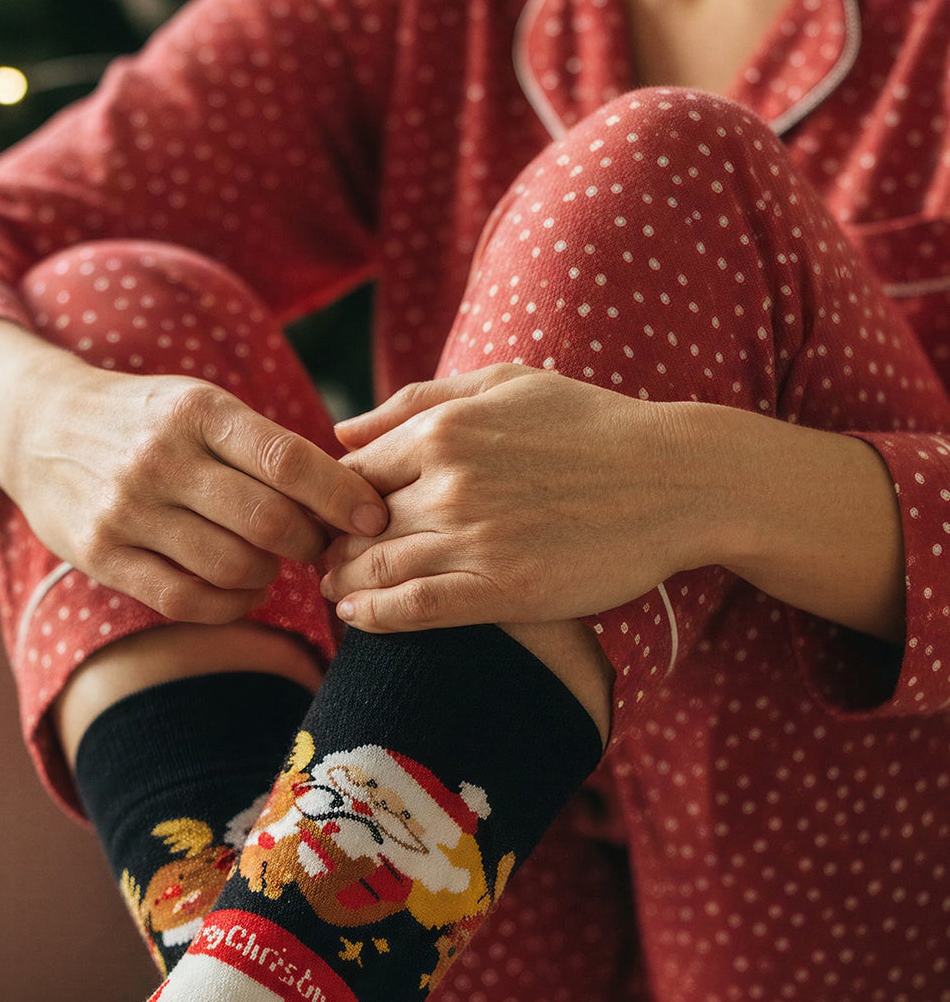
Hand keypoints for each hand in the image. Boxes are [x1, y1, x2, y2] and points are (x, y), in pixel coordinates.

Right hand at [0, 363, 386, 624]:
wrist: (37, 427)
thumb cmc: (143, 421)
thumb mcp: (197, 406)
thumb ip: (263, 446)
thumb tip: (350, 494)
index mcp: (197, 410)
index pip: (288, 460)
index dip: (340, 496)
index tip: (372, 516)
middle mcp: (160, 457)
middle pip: (268, 522)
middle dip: (310, 543)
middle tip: (317, 545)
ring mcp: (127, 510)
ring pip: (233, 567)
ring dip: (269, 575)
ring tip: (270, 563)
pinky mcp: (103, 556)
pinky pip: (188, 600)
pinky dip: (230, 604)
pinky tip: (239, 588)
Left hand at [321, 365, 712, 630]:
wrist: (676, 480)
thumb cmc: (592, 426)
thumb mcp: (507, 383)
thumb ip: (420, 400)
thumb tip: (343, 431)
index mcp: (445, 429)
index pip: (354, 471)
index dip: (334, 500)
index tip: (334, 518)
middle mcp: (450, 483)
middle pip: (356, 526)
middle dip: (332, 547)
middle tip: (325, 562)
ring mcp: (474, 539)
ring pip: (377, 569)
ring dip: (345, 584)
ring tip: (338, 591)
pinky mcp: (501, 590)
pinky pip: (414, 608)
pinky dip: (374, 616)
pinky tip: (358, 617)